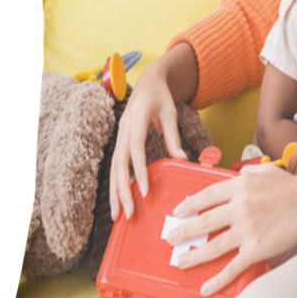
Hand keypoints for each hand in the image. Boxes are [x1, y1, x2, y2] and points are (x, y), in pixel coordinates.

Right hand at [109, 62, 187, 220]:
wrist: (148, 82)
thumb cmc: (160, 97)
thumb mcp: (170, 113)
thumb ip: (173, 136)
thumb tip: (182, 160)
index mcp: (137, 119)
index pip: (135, 148)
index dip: (138, 170)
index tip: (144, 191)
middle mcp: (124, 129)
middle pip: (118, 163)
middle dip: (121, 189)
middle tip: (126, 212)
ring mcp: (120, 135)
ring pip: (113, 167)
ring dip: (114, 191)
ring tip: (116, 214)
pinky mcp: (121, 141)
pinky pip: (116, 165)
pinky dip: (116, 183)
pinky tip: (119, 199)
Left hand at [167, 163, 296, 294]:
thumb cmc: (291, 185)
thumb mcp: (264, 170)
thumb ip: (246, 173)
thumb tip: (235, 176)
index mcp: (239, 186)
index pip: (206, 196)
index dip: (189, 205)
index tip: (178, 211)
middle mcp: (238, 207)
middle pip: (203, 222)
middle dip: (184, 232)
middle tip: (171, 238)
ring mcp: (246, 230)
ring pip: (212, 246)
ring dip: (193, 256)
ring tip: (181, 261)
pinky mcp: (256, 249)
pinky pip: (232, 267)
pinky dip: (217, 280)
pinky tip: (206, 288)